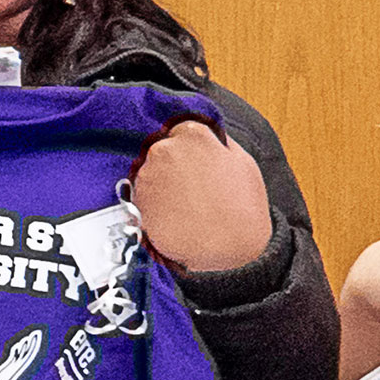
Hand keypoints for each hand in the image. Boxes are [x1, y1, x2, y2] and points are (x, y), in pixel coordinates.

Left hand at [127, 118, 274, 272]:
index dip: (190, 149)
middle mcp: (164, 151)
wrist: (229, 248)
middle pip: (162, 150)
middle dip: (173, 165)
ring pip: (150, 174)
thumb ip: (220, 142)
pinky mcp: (136, 203)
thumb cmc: (242, 206)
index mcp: (192, 135)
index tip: (196, 163)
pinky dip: (154, 205)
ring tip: (185, 205)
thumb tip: (207, 135)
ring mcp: (147, 177)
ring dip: (162, 185)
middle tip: (192, 188)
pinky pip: (142, 197)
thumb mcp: (242, 162)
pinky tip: (174, 217)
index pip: (180, 130)